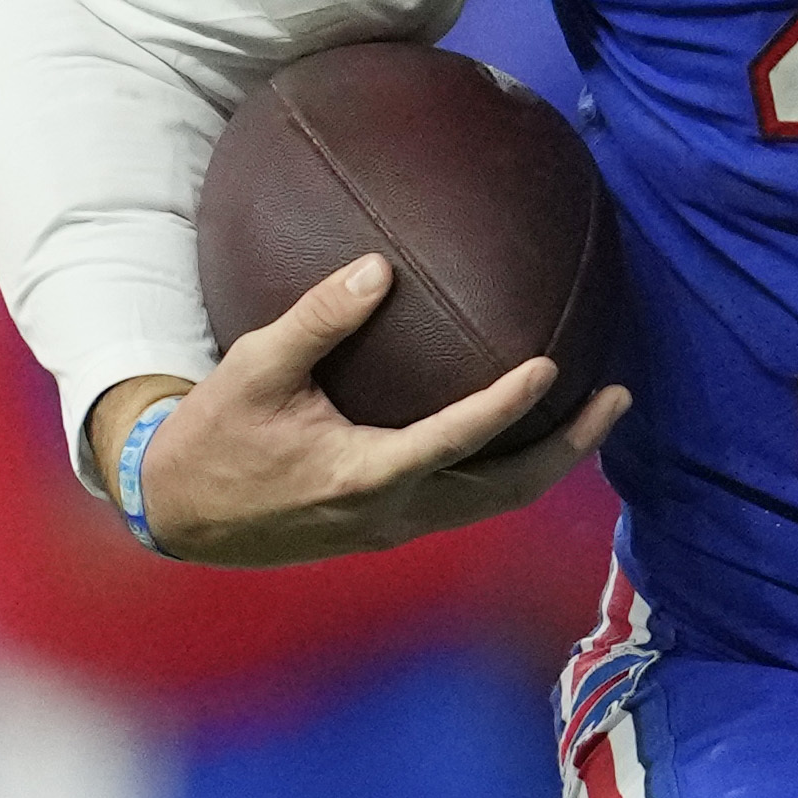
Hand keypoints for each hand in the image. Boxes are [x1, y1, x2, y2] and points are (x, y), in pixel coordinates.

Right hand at [108, 257, 620, 568]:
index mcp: (362, 475)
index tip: (550, 367)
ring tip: (594, 414)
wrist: (180, 515)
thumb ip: (317, 319)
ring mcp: (394, 529)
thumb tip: (378, 268)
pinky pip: (467, 500)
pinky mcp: (388, 529)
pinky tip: (524, 431)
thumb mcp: (253, 367)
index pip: (454, 442)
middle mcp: (391, 512)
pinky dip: (507, 470)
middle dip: (568, 449)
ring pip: (493, 504)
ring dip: (548, 462)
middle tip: (617, 397)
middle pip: (505, 492)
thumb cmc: (214, 436)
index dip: (506, 407)